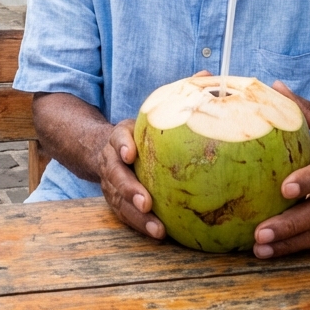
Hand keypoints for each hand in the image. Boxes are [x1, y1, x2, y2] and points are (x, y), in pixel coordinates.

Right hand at [100, 70, 211, 240]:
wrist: (100, 149)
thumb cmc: (137, 131)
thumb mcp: (150, 112)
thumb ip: (176, 97)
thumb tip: (209, 75)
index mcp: (119, 137)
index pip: (116, 137)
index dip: (121, 145)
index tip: (129, 152)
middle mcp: (112, 162)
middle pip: (115, 177)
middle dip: (129, 190)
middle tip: (147, 202)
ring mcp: (111, 184)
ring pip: (119, 202)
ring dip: (137, 217)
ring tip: (157, 230)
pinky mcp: (116, 201)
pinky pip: (126, 216)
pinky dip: (140, 226)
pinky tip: (161, 235)